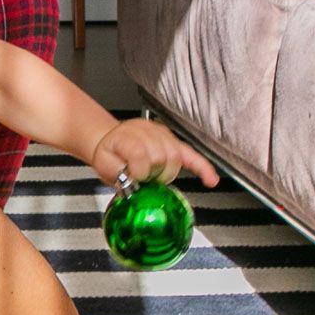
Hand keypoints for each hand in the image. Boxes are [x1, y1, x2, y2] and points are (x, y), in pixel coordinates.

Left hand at [91, 118, 219, 187]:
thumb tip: (130, 183)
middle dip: (154, 174)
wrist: (112, 140)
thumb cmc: (110, 153)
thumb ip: (115, 173)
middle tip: (144, 180)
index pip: (140, 153)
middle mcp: (147, 131)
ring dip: (168, 173)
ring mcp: (163, 135)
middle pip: (161, 156)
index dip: (139, 172)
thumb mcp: (103, 164)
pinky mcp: (175, 142)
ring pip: (176, 157)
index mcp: (127, 136)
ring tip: (156, 177)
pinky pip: (193, 155)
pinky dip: (203, 168)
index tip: (133, 181)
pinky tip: (211, 180)